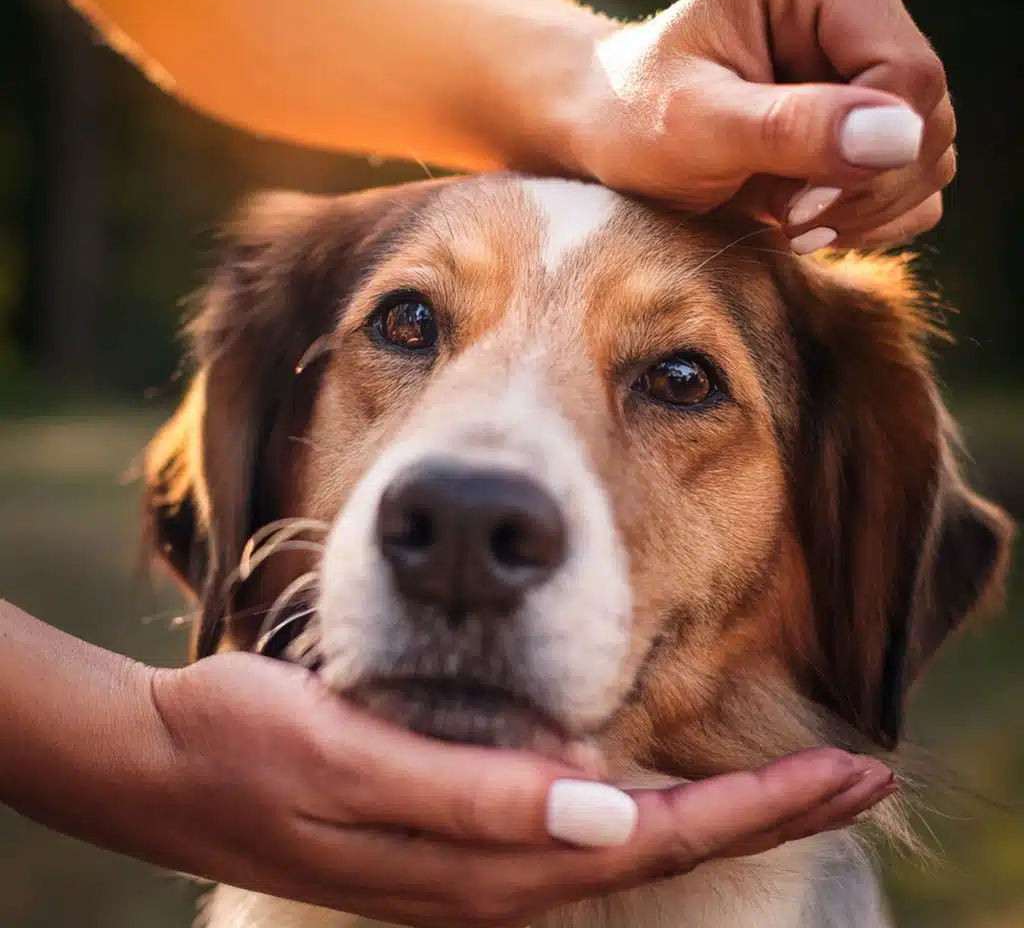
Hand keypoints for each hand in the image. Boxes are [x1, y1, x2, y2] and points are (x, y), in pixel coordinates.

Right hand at [144, 653, 895, 925]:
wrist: (170, 764)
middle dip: (764, 810)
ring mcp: (476, 851)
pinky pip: (572, 821)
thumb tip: (598, 809)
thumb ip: (472, 797)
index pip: (652, 838)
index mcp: (483, 857)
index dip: (754, 807)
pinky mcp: (454, 824)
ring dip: (716, 806)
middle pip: (661, 843)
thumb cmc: (252, 751)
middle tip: (855, 770)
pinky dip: (642, 800)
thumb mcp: (352, 766)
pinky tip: (660, 779)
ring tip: (791, 776)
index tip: (844, 773)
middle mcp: (495, 867)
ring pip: (627, 838)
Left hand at [565, 0, 952, 253]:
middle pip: (927, 115)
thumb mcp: (694, 127)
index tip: (795, 208)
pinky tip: (806, 217)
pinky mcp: (871, 106)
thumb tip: (898, 136)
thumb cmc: (634, 120)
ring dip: (867, 207)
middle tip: (786, 217)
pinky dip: (871, 214)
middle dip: (864, 187)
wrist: (614, 137)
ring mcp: (869, 52)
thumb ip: (788, 128)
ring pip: (930, 151)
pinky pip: (916, 176)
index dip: (869, 155)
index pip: (906, 73)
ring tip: (787, 215)